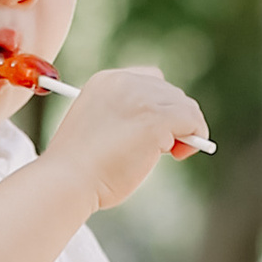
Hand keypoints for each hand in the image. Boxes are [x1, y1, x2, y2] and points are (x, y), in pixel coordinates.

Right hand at [39, 66, 210, 213]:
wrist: (67, 181)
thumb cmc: (79, 168)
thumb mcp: (99, 128)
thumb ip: (126, 118)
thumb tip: (167, 129)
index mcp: (106, 81)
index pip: (150, 80)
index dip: (159, 104)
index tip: (155, 129)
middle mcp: (124, 83)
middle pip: (171, 92)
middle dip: (174, 119)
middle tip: (167, 148)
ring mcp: (141, 99)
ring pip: (185, 106)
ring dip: (186, 129)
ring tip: (173, 152)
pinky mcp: (155, 120)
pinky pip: (192, 121)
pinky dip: (195, 136)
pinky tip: (181, 154)